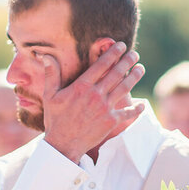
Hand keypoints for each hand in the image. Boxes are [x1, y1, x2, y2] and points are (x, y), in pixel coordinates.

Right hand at [41, 41, 144, 161]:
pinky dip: (136, 108)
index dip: (113, 53)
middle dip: (127, 61)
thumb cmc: (55, 119)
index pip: (101, 65)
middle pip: (116, 74)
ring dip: (134, 77)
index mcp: (82, 86)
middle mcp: (96, 94)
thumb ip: (51, 74)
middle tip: (135, 54)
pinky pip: (128, 113)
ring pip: (124, 88)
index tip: (121, 45)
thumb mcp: (50, 95)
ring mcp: (105, 108)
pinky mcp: (111, 121)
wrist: (63, 144)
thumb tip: (45, 56)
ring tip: (141, 69)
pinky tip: (142, 104)